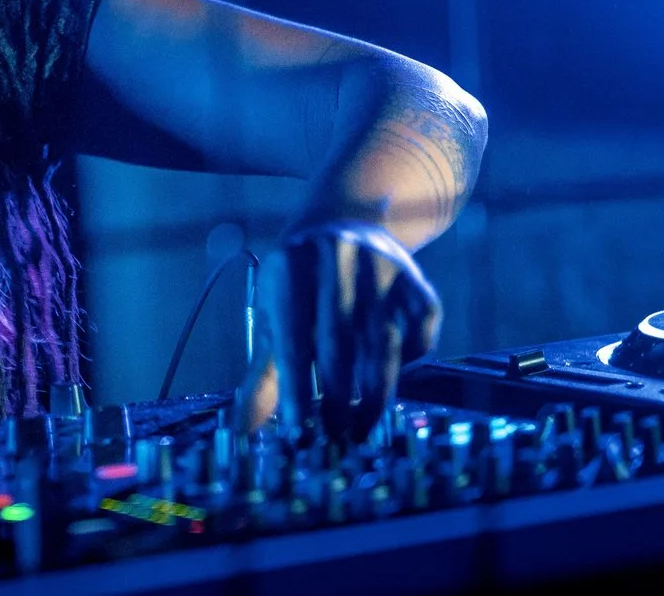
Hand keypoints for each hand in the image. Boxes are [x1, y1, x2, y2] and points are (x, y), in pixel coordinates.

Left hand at [248, 219, 440, 442]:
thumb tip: (241, 430)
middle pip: (339, 341)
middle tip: (335, 440)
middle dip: (338, 398)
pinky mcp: (415, 277)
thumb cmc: (297, 287)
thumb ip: (261, 375)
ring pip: (385, 340)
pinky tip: (391, 379)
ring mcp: (381, 266)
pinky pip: (421, 330)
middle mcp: (337, 260)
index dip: (295, 387)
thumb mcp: (274, 318)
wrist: (341, 223)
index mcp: (291, 268)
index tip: (298, 432)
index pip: (292, 337)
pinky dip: (410, 361)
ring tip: (362, 429)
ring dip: (376, 391)